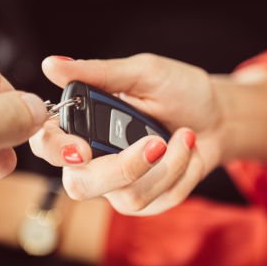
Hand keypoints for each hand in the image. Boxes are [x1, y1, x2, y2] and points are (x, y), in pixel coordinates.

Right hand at [30, 54, 225, 214]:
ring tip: (185, 135)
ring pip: (127, 196)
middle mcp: (93, 159)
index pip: (48, 144)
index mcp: (82, 124)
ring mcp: (119, 185)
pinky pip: (159, 199)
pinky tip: (188, 149)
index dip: (55, 150)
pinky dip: (182, 170)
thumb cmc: (178, 89)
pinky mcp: (148, 201)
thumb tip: (52, 64)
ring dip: (168, 164)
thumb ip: (98, 73)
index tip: (82, 148)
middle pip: (80, 185)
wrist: (218, 115)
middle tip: (156, 143)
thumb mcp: (141, 72)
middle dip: (122, 169)